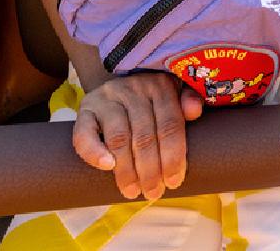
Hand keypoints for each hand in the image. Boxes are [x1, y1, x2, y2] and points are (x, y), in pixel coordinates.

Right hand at [72, 72, 203, 199]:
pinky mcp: (86, 108)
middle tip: (154, 193)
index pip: (170, 124)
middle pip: (145, 135)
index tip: (174, 182)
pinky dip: (95, 152)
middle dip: (151, 170)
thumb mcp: (175, 93)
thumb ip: (187, 101)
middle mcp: (135, 88)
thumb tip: (194, 111)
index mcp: (161, 86)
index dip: (173, 156)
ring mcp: (109, 97)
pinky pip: (85, 133)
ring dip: (127, 170)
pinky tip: (107, 167)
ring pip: (119, 138)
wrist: (118, 86)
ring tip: (134, 191)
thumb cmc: (152, 100)